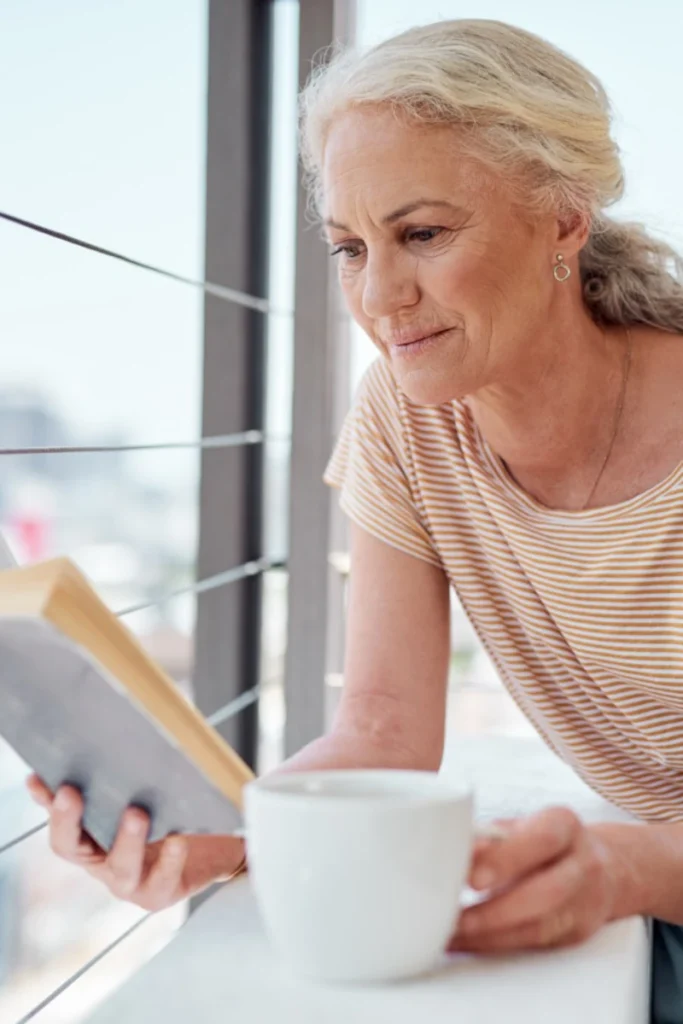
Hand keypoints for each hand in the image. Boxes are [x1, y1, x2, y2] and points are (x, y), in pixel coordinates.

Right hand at [27, 775, 244, 910]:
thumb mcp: (144, 794)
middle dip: (68, 819)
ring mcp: (128, 881)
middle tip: (71, 791)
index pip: (58, 820)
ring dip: (126, 840)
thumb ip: (122, 776)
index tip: (38, 777)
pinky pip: (162, 879)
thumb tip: (111, 735)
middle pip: (71, 847)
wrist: (209, 851)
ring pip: (120, 867)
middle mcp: (101, 862)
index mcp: (89, 840)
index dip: (47, 802)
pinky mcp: (159, 892)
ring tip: (136, 814)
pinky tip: (177, 840)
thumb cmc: (170, 817)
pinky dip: (170, 859)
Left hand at [449, 807, 618, 953]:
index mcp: (564, 825)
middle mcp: (583, 863)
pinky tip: (469, 942)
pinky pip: (537, 944)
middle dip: (496, 910)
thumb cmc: (545, 841)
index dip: (507, 860)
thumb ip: (492, 838)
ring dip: (491, 934)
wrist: (600, 866)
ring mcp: (586, 901)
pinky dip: (498, 945)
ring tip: (454, 933)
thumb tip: (458, 849)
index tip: (473, 879)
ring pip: (541, 926)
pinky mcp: (578, 933)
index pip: (541, 840)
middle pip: (546, 892)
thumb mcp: (522, 826)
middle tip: (456, 917)